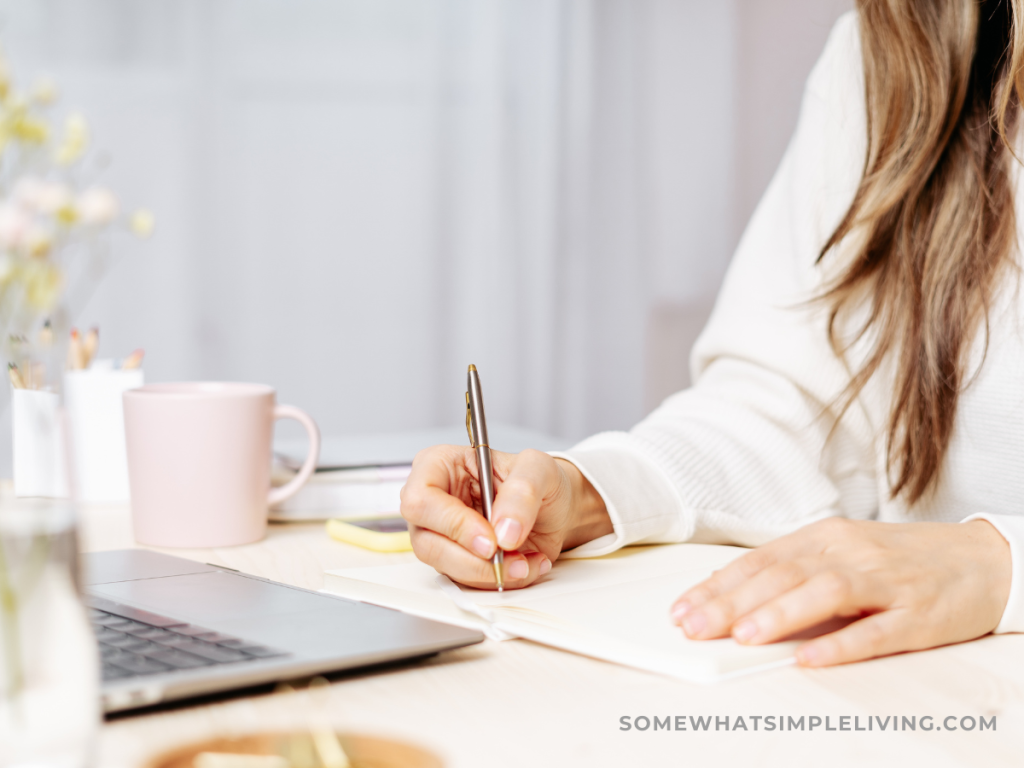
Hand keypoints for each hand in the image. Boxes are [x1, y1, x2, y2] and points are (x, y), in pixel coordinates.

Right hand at [400, 445, 611, 588]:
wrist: (555, 507)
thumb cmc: (537, 479)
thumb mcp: (539, 469)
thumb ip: (522, 492)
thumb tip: (503, 530)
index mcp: (439, 466)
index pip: (420, 499)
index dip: (452, 523)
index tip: (490, 538)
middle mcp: (433, 503)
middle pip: (426, 542)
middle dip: (472, 558)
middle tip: (509, 556)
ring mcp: (442, 535)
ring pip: (446, 568)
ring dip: (490, 572)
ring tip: (526, 561)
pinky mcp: (457, 561)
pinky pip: (468, 582)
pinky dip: (501, 579)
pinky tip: (526, 565)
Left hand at [670, 518, 1010, 665]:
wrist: (981, 558)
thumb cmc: (897, 559)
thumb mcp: (841, 553)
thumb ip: (791, 571)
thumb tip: (729, 594)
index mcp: (825, 537)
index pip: (760, 560)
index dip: (719, 585)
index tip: (682, 609)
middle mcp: (850, 552)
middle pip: (784, 575)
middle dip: (733, 602)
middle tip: (695, 626)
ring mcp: (886, 582)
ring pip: (826, 593)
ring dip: (781, 614)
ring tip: (744, 636)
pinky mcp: (919, 614)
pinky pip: (877, 631)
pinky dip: (842, 644)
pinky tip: (812, 658)